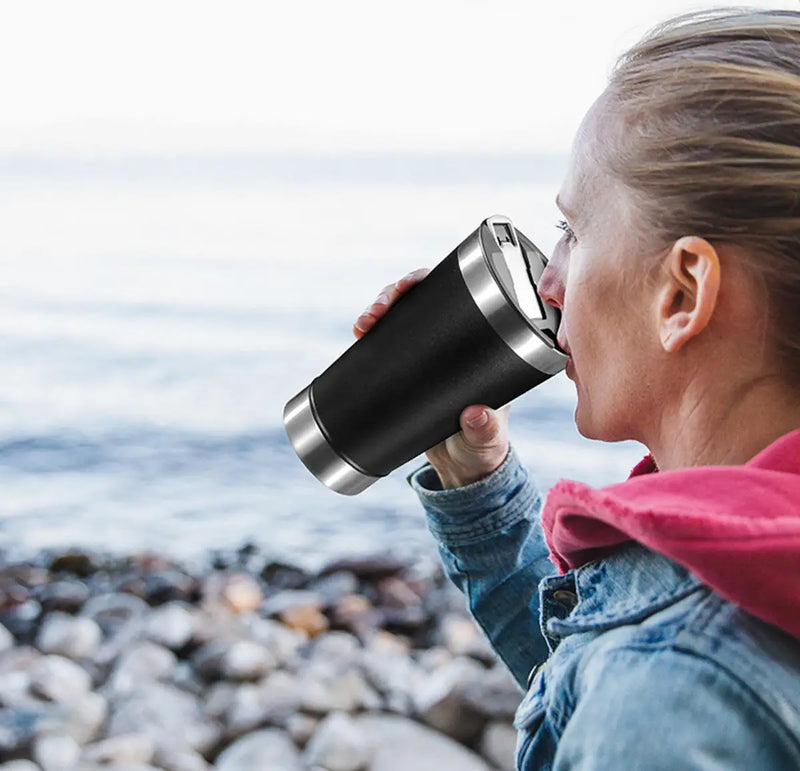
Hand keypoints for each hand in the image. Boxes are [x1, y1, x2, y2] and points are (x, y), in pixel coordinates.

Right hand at [353, 268, 510, 488]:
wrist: (462, 466)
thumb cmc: (483, 446)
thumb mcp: (486, 438)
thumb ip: (485, 430)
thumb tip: (475, 414)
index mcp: (478, 344)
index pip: (456, 297)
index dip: (430, 282)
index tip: (409, 285)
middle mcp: (452, 343)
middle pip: (421, 301)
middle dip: (394, 295)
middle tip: (378, 310)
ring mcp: (427, 356)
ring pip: (399, 318)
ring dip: (377, 311)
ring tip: (363, 323)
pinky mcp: (407, 371)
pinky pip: (386, 343)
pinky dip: (370, 334)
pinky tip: (359, 331)